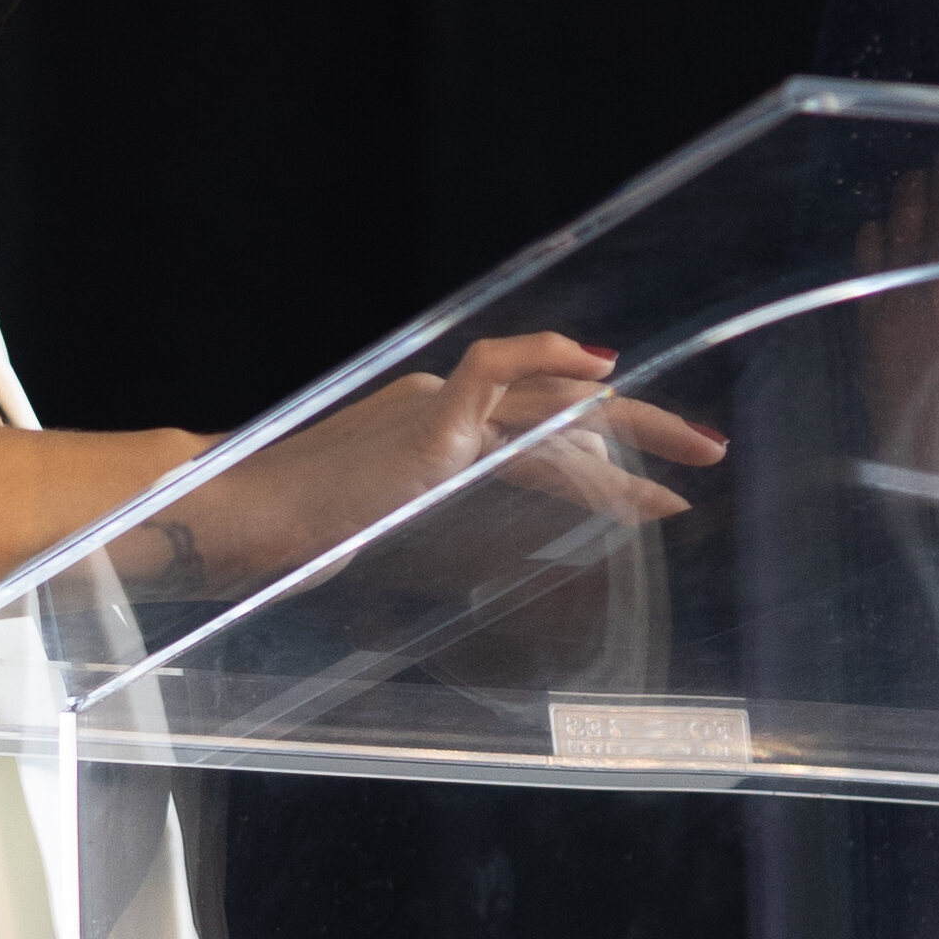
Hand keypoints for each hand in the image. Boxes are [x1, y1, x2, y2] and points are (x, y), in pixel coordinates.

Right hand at [158, 326, 719, 604]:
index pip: (539, 430)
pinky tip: (601, 377)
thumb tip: (491, 576)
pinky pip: (499, 372)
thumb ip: (440, 541)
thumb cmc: (292, 538)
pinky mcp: (425, 423)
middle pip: (565, 407)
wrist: (230, 518)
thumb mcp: (387, 541)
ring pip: (554, 403)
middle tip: (707, 452)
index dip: (603, 451)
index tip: (654, 483)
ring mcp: (436, 409)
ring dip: (631, 429)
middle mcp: (442, 406)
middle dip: (644, 428)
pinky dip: (552, 362)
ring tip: (691, 458)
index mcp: (434, 430)